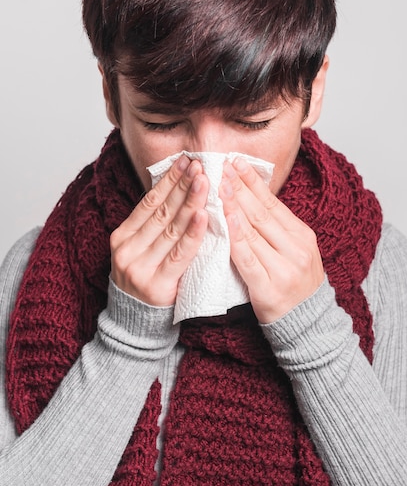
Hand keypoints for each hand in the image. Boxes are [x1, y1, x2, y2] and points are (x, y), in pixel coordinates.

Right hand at [110, 155, 208, 305]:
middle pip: (160, 211)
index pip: (148, 202)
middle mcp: (127, 249)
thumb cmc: (146, 282)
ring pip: (170, 228)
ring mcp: (139, 267)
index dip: (168, 180)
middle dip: (182, 185)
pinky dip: (192, 234)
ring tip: (205, 181)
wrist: (136, 324)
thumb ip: (155, 227)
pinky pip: (179, 255)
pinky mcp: (156, 285)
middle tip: (200, 164)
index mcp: (122, 237)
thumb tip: (180, 193)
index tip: (186, 161)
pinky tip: (204, 216)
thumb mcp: (141, 251)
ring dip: (190, 202)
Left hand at [220, 157, 323, 323]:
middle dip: (239, 187)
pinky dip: (237, 239)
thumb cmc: (293, 284)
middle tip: (221, 165)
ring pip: (254, 232)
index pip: (273, 203)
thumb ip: (275, 229)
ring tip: (218, 185)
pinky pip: (249, 259)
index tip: (236, 161)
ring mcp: (284, 268)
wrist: (307, 323)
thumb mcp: (293, 251)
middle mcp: (296, 249)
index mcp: (302, 236)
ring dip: (234, 206)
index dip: (253, 181)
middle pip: (262, 213)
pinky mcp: (269, 288)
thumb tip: (249, 198)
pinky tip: (227, 221)